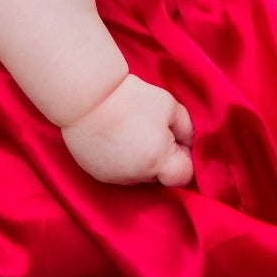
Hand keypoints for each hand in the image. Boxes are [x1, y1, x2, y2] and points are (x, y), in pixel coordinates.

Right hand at [61, 73, 193, 186]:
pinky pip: (119, 172)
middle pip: (160, 176)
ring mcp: (115, 178)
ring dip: (141, 160)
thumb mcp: (169, 106)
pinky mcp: (98, 175)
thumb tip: (189, 144)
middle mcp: (136, 177)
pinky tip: (115, 136)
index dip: (185, 157)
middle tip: (151, 128)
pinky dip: (122, 159)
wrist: (87, 98)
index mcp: (157, 161)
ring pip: (139, 174)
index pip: (184, 176)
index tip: (176, 137)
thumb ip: (186, 129)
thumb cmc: (131, 98)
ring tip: (130, 130)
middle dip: (162, 158)